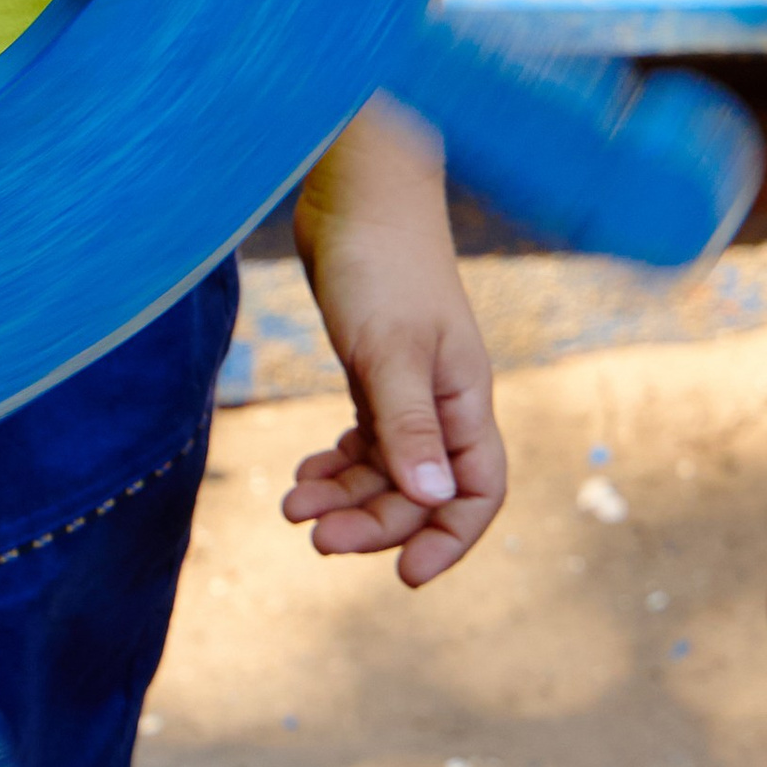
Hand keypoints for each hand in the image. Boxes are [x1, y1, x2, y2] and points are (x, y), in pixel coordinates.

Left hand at [285, 97, 506, 588]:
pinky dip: (336, 461)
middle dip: (372, 519)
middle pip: (419, 487)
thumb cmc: (382, 261)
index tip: (403, 577)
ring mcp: (406, 384)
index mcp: (466, 397)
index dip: (448, 538)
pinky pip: (364, 437)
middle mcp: (442, 399)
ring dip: (344, 493)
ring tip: (290, 506)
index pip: (476, 491)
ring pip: (384, 465)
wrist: (354, 190)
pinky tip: (303, 473)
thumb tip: (432, 497)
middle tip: (313, 535)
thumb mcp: (391, 347)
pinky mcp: (372, 366)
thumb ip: (409, 423)